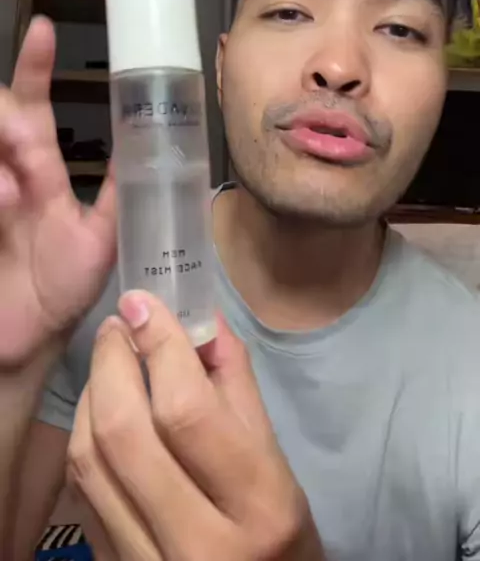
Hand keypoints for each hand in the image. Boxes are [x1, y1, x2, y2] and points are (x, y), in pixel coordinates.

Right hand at [0, 16, 116, 367]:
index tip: (43, 29)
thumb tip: (159, 151)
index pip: (33, 108)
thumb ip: (119, 193)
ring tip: (9, 199)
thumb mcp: (101, 237)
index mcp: (39, 173)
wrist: (29, 342)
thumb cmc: (63, 287)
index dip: (35, 68)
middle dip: (2, 117)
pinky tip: (1, 209)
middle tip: (20, 136)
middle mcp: (5, 177)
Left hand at [67, 293, 324, 560]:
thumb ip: (239, 390)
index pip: (188, 411)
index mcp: (258, 507)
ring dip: (91, 396)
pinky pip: (82, 493)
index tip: (142, 303)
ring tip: (109, 362)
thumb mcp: (279, 467)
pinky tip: (101, 411)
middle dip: (112, 363)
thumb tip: (202, 319)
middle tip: (118, 325)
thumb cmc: (281, 541)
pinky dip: (84, 436)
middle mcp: (198, 542)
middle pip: (125, 434)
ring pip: (90, 462)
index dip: (159, 346)